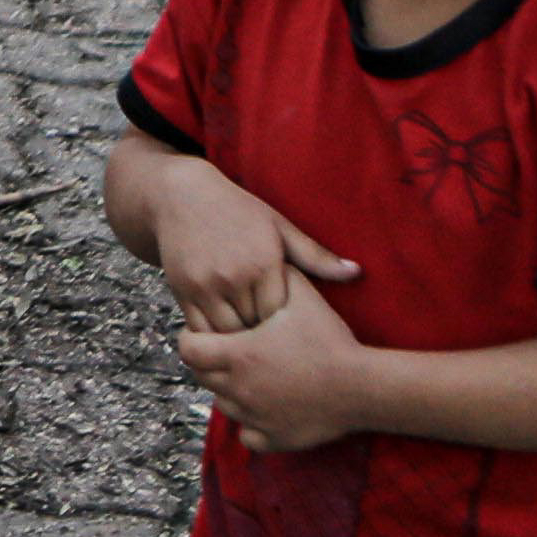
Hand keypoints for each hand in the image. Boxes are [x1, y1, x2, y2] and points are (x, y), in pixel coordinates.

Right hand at [141, 154, 364, 337]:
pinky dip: (213, 335)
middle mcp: (233, 277)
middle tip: (274, 339)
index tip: (291, 324)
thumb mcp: (279, 227)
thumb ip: (316, 256)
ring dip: (239, 338)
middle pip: (256, 327)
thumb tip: (357, 272)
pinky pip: (200, 328)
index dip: (287, 322)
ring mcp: (204, 285)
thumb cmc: (237, 210)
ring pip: (228, 333)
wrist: (180, 196)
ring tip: (249, 338)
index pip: (282, 314)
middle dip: (264, 335)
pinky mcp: (182, 290)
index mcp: (263, 263)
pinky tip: (224, 331)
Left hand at [180, 279, 383, 454]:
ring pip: (223, 404)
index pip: (187, 349)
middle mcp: (238, 389)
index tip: (210, 333)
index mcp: (238, 355)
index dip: (192, 338)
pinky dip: (251, 423)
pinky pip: (247, 435)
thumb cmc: (330, 340)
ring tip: (254, 375)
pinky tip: (267, 406)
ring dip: (230, 391)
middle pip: (201, 377)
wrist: (363, 387)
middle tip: (232, 351)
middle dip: (210, 362)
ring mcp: (254, 418)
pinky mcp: (273, 439)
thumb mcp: (302, 297)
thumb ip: (277, 275)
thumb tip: (265, 257)